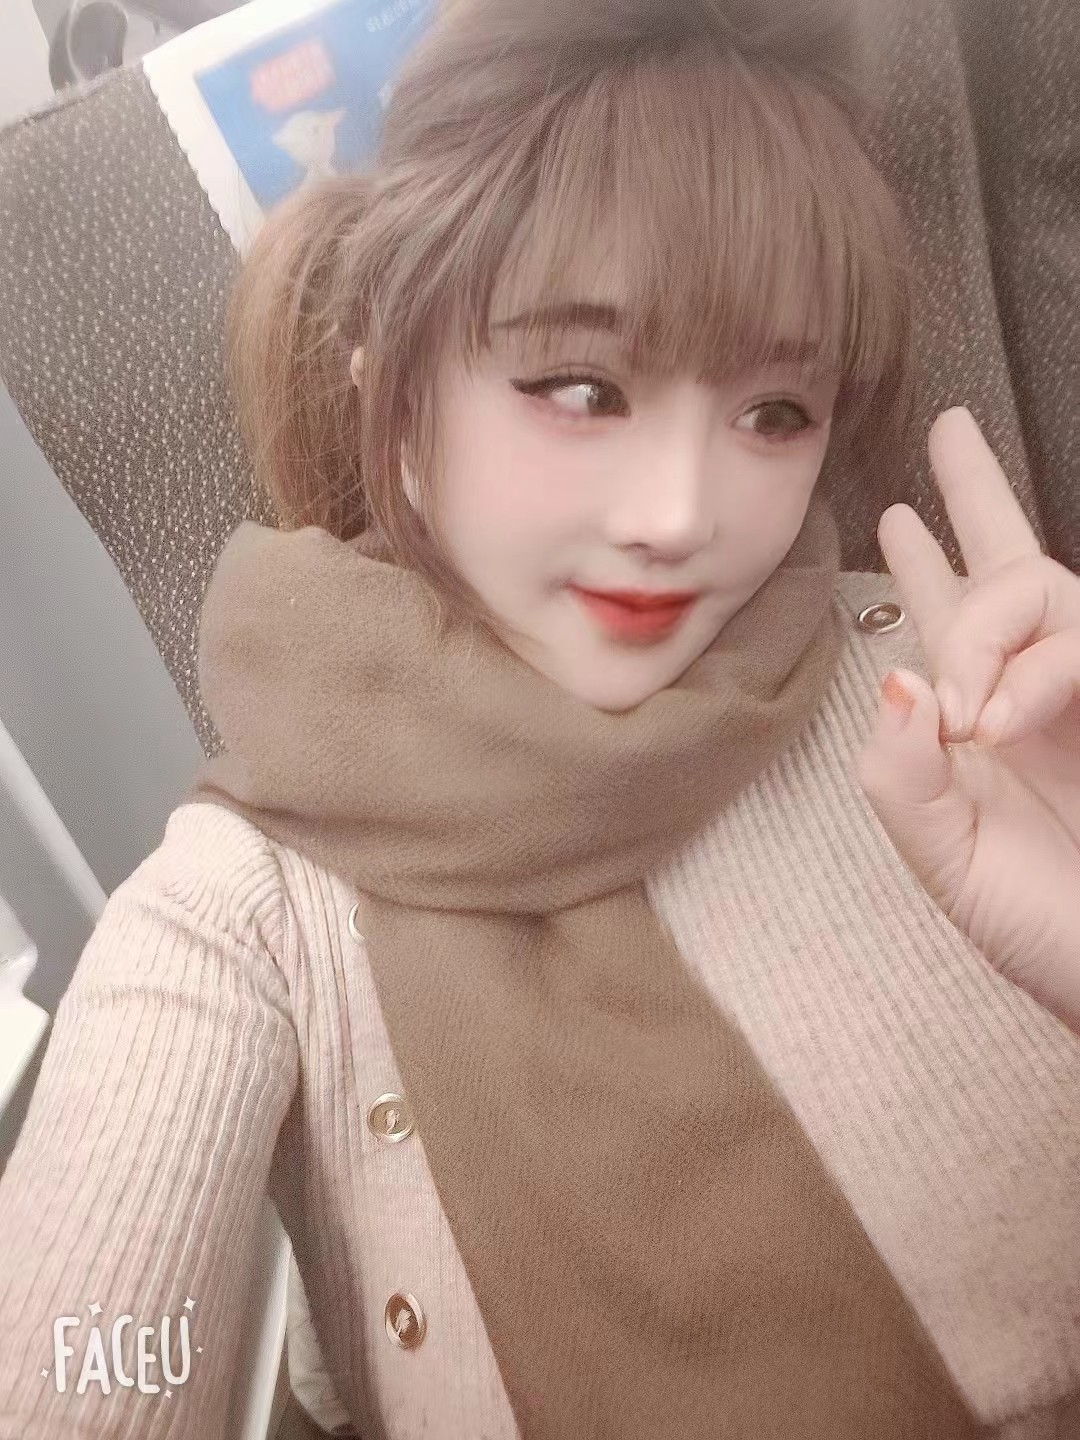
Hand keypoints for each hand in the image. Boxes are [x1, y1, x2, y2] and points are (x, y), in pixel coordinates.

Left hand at [856, 407, 1079, 1034]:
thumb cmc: (1054, 936)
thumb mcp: (951, 868)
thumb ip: (905, 780)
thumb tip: (897, 677)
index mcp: (989, 731)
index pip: (955, 625)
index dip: (926, 563)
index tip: (893, 505)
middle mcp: (1043, 701)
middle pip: (1015, 572)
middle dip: (979, 494)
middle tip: (950, 428)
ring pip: (1050, 593)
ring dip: (990, 630)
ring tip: (972, 708)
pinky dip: (1041, 671)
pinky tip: (997, 714)